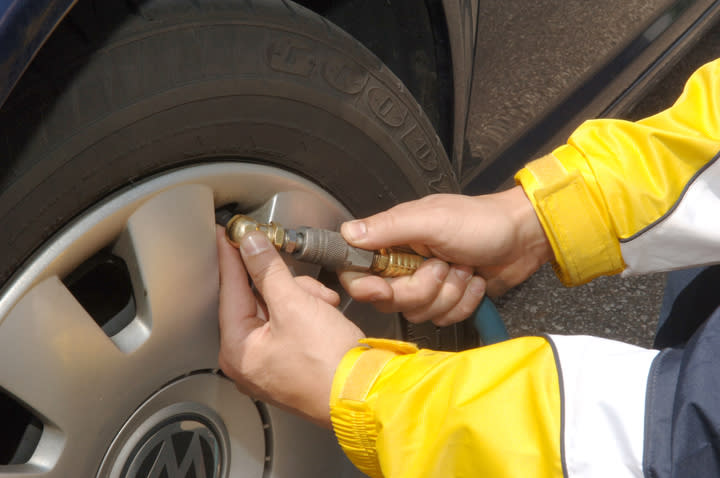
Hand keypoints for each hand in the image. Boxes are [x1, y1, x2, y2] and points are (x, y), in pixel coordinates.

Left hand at [216, 227, 364, 427]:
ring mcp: (272, 364)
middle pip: (255, 300)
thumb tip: (251, 246)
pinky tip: (326, 314)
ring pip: (279, 309)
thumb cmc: (329, 366)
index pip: (229, 290)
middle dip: (285, 284)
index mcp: (238, 351)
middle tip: (299, 278)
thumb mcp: (295, 306)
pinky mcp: (294, 363)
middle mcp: (249, 362)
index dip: (232, 257)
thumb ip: (268, 270)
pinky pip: (293, 325)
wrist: (367, 393)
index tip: (229, 235)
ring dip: (302, 298)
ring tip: (323, 304)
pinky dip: (310, 313)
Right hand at [339, 186, 551, 325]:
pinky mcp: (448, 300)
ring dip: (448, 293)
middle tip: (442, 265)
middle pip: (390, 301)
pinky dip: (464, 302)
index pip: (359, 273)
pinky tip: (473, 280)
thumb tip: (348, 233)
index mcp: (393, 241)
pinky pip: (444, 319)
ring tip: (463, 267)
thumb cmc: (481, 221)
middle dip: (422, 289)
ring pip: (419, 313)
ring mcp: (427, 285)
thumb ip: (389, 228)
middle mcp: (405, 265)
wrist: (523, 237)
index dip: (368, 287)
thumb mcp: (432, 220)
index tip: (385, 287)